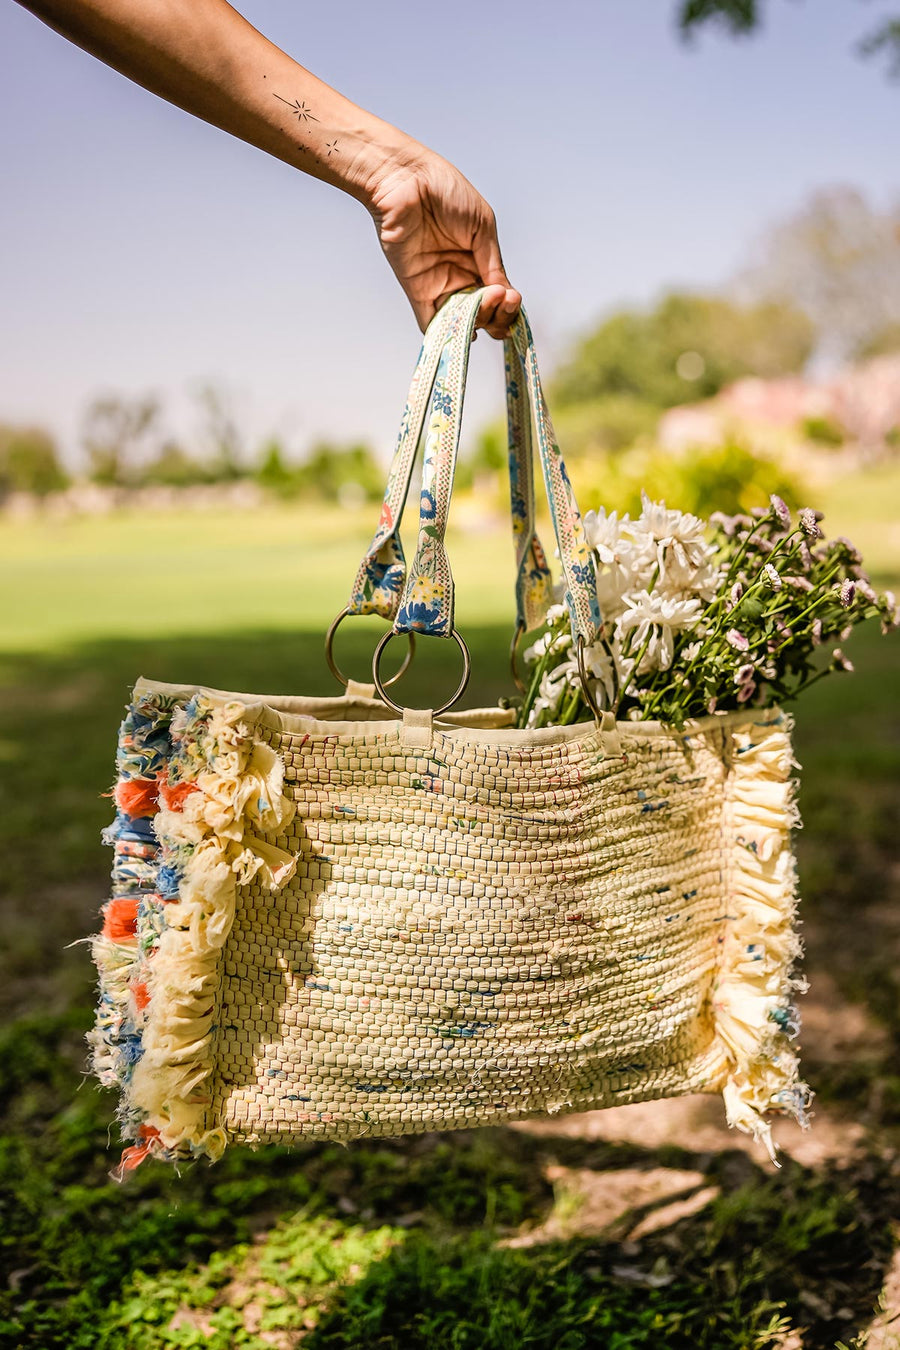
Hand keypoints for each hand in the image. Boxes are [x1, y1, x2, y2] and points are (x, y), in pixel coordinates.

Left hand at [366, 149, 520, 338]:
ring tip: (482, 304)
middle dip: (495, 316)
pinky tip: (461, 331)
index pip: (499, 297)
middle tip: (498, 299)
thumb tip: (505, 295)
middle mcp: (461, 278)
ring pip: (461, 323)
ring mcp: (439, 286)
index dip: (508, 306)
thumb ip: (492, 263)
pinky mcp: (416, 290)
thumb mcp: (482, 226)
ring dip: (476, 322)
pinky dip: (445, 334)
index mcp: (480, 262)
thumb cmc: (447, 191)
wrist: (407, 179)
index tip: (511, 298)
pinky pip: (430, 322)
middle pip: (483, 315)